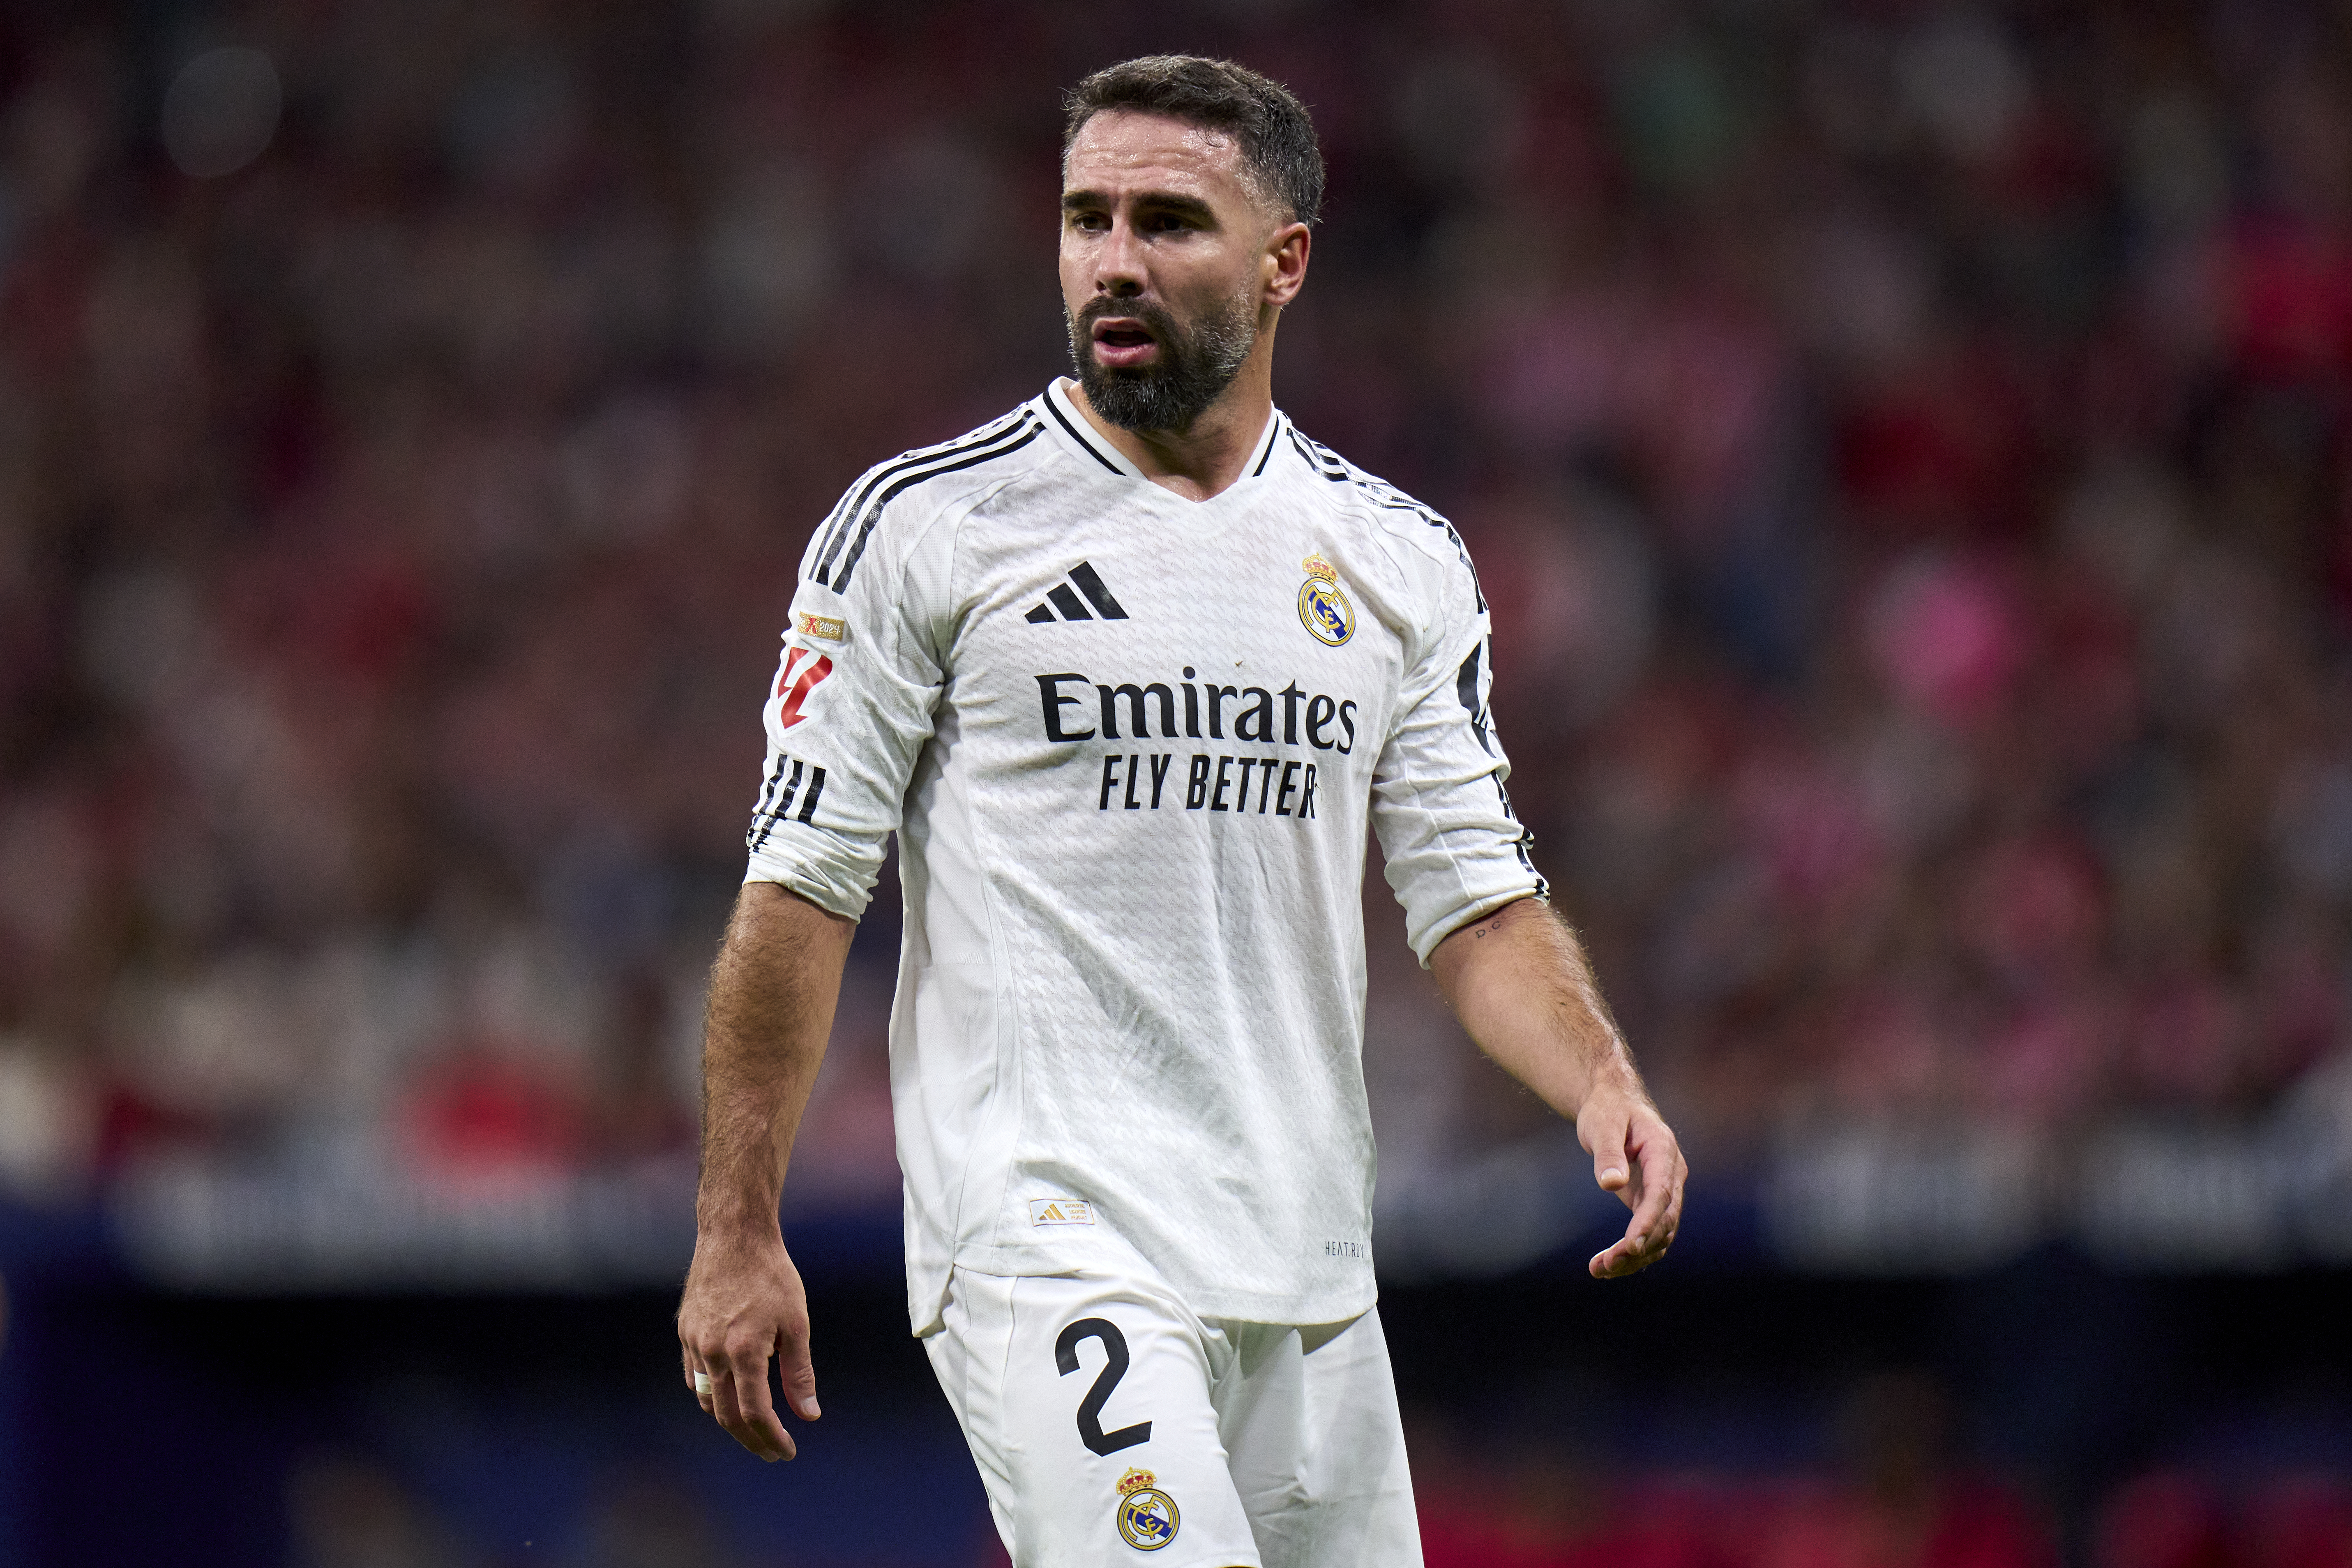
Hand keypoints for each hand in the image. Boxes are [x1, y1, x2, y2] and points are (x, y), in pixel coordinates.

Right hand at [677, 1228, 820, 1459]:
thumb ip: (799, 1372)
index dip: (772, 1438)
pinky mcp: (685, 1332)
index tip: (787, 1451)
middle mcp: (713, 1352)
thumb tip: (808, 1415)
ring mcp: (694, 1342)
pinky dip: (710, 1394)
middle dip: (750, 1439)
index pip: (755, 1413)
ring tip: (752, 1429)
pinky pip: (693, 1376)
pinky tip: (727, 1396)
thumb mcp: (797, 1322)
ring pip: (706, 1399)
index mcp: (744, 1351)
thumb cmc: (772, 1275)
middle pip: (726, 1415)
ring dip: (728, 1421)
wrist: (734, 1235)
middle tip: (771, 1451)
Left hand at [1577, 1082, 1685, 1278]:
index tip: (1632, 1244)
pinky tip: (1609, 1265)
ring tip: (1599, 1270)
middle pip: (1665, 1220)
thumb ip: (1608, 1152)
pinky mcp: (1652, 1201)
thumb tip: (1611, 1184)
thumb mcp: (1602, 1124)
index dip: (1649, 1221)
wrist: (1614, 1103)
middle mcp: (1671, 1174)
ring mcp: (1665, 1190)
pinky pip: (1651, 1232)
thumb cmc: (1607, 1110)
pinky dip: (1634, 1251)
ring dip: (1635, 1255)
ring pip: (1661, 1233)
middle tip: (1604, 1265)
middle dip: (1639, 1246)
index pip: (1662, 1193)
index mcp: (1663, 1152)